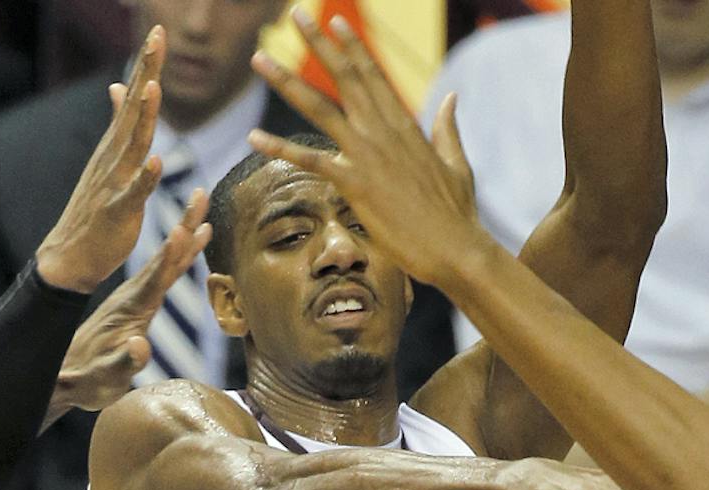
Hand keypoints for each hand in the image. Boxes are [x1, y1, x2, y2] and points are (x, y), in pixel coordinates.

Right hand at [36, 29, 167, 293]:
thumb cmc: (95, 210)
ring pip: (132, 144)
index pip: (133, 98)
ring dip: (143, 116)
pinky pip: (134, 193)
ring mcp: (114, 183)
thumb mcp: (109, 161)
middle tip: (157, 36)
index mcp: (116, 145)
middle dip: (146, 72)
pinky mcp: (117, 212)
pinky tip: (156, 161)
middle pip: (133, 108)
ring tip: (153, 88)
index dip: (146, 65)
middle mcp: (113, 157)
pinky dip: (145, 177)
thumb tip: (118, 86)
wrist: (70, 255)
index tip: (158, 32)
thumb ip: (118, 124)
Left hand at [47, 188, 211, 420]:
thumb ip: (124, 363)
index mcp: (130, 311)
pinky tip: (188, 241)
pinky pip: (163, 273)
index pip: (153, 280)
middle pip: (164, 259)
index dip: (168, 257)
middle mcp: (134, 298)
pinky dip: (178, 255)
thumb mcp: (107, 378)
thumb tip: (140, 347)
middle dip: (184, 228)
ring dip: (185, 234)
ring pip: (165, 261)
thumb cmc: (89, 382)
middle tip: (201, 196)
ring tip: (203, 208)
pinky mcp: (138, 303)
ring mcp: (135, 299)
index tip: (181, 230)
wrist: (70, 376)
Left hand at [250, 19, 490, 293]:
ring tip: (259, 58)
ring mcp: (367, 155)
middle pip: (344, 77)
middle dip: (317, 43)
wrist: (455, 248)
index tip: (334, 22)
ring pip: (319, 108)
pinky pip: (309, 161)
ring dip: (286, 81)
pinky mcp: (354, 183)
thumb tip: (450, 98)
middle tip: (295, 14)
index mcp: (404, 126)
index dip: (352, 47)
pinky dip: (279, 148)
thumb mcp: (456, 163)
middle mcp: (382, 131)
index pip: (373, 76)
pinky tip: (252, 137)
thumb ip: (447, 128)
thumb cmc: (456, 214)